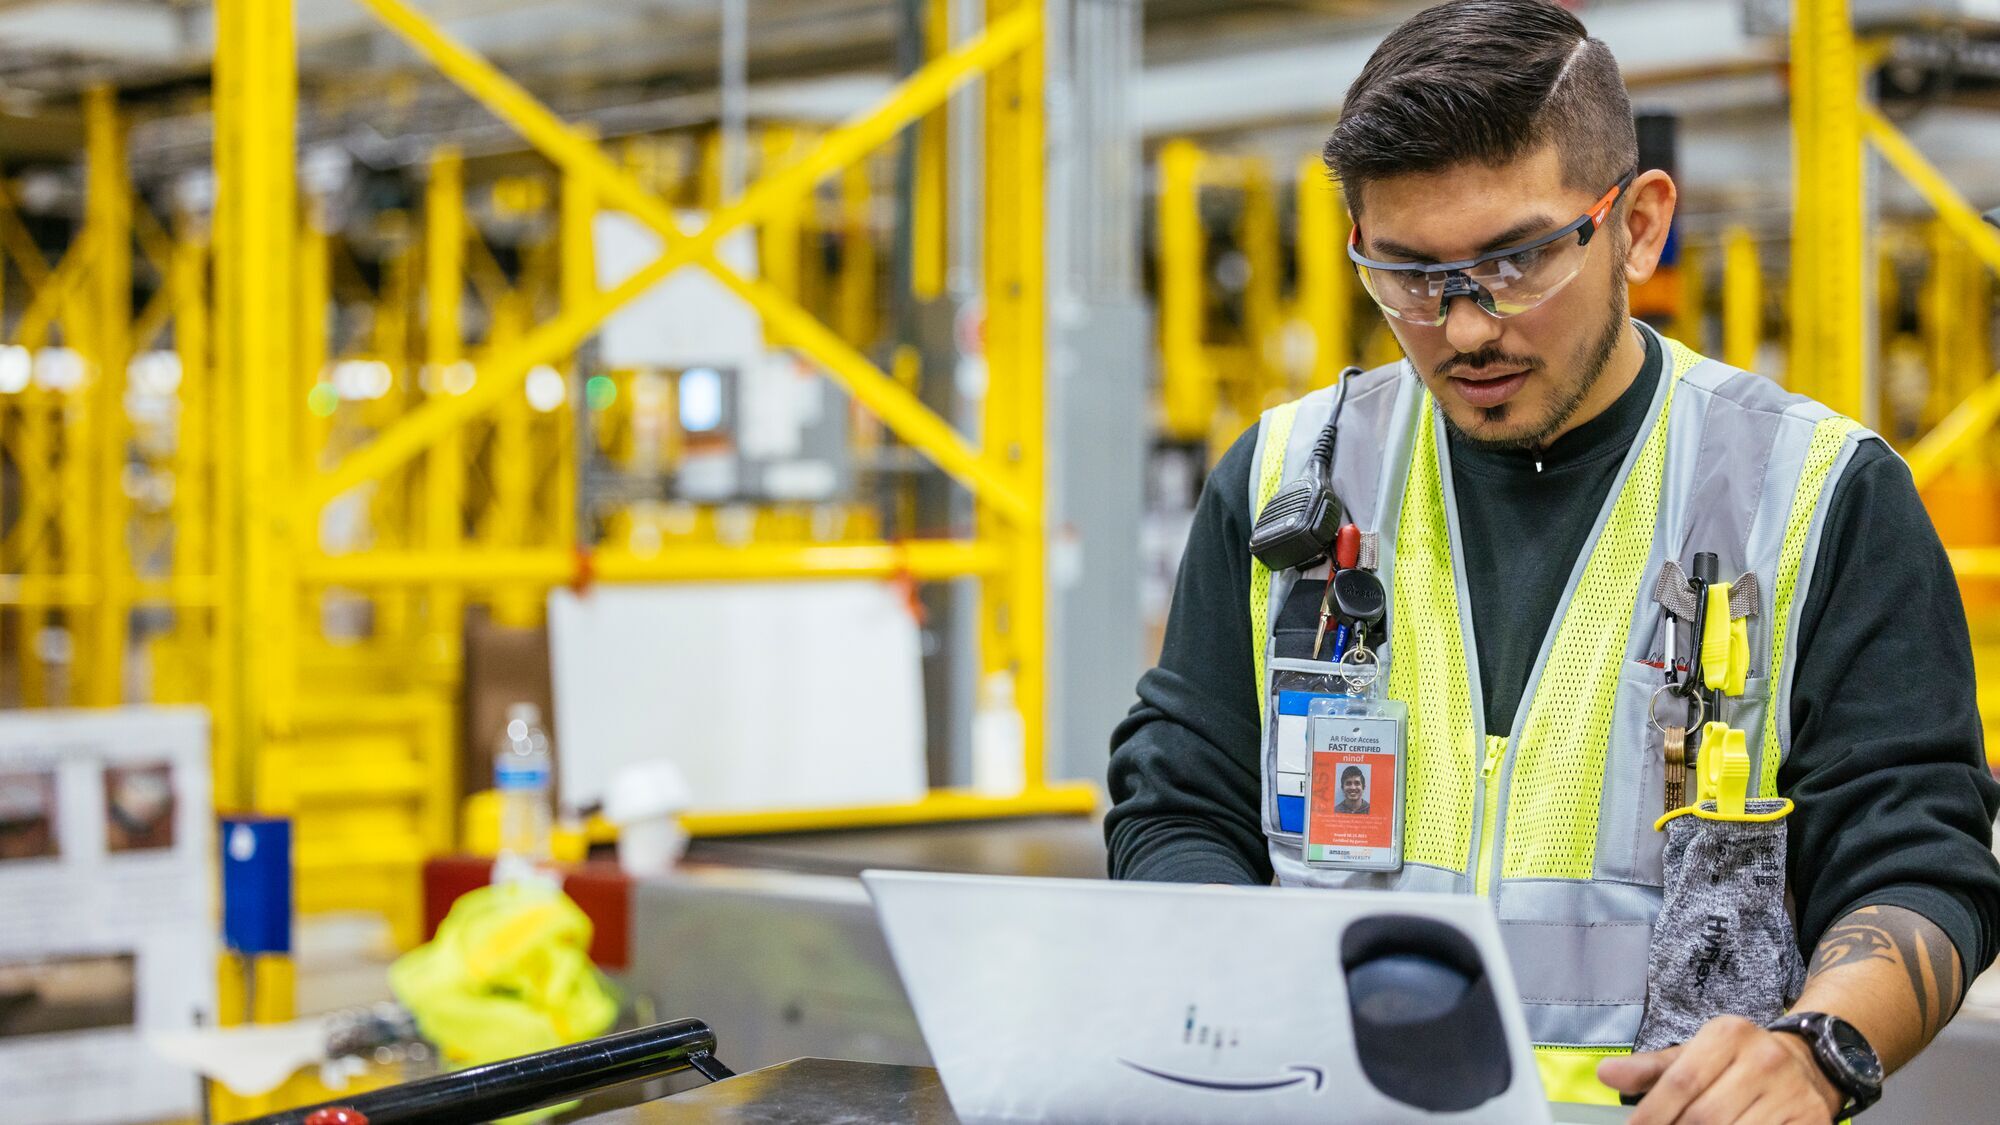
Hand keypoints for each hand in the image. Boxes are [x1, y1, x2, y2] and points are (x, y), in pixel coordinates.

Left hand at [1597, 1015, 1845, 1123]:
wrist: (1809, 1062)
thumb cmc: (1738, 1063)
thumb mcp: (1695, 1055)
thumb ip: (1651, 1069)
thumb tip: (1605, 1074)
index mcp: (1728, 1035)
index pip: (1681, 1082)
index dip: (1652, 1114)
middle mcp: (1763, 1059)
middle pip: (1705, 1116)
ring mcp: (1792, 1092)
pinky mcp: (1813, 1119)